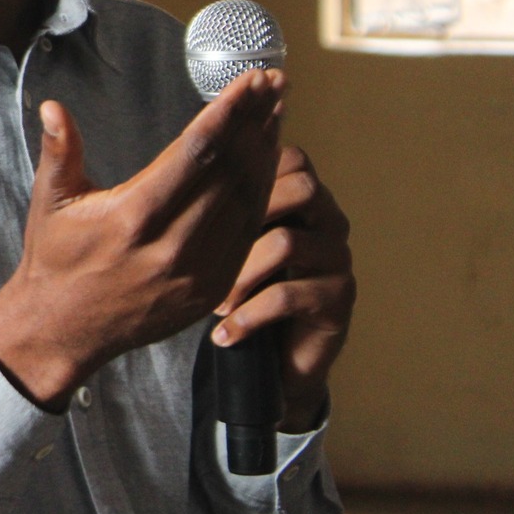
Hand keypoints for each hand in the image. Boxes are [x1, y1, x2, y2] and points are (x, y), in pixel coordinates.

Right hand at [0, 69, 285, 409]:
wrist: (66, 327)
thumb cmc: (57, 258)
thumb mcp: (50, 202)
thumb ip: (60, 151)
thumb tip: (54, 106)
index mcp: (132, 217)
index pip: (195, 153)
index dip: (228, 113)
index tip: (249, 81)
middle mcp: (172, 245)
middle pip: (230, 172)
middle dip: (256, 122)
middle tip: (274, 83)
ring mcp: (198, 271)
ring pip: (247, 201)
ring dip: (266, 153)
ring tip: (276, 112)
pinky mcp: (211, 288)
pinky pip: (247, 233)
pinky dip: (262, 194)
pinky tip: (268, 165)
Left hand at [213, 144, 353, 430]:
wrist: (274, 355)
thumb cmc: (241, 283)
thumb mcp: (226, 237)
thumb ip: (218, 199)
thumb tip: (174, 160)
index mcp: (303, 195)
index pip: (290, 157)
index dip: (248, 170)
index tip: (201, 197)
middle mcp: (329, 219)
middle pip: (301, 189)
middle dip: (245, 217)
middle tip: (203, 254)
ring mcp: (339, 258)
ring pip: (287, 242)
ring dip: (240, 276)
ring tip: (213, 304)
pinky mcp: (339, 299)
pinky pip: (289, 296)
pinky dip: (248, 316)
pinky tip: (223, 333)